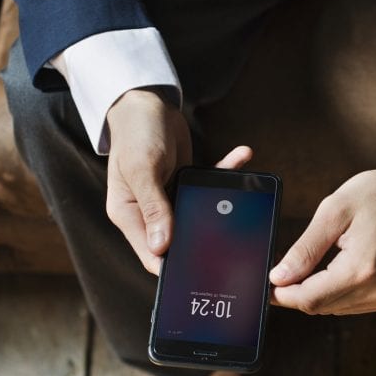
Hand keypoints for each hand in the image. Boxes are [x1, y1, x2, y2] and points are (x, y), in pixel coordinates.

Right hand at [105, 89, 251, 273]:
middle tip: (239, 243)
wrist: (144, 102)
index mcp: (129, 215)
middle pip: (179, 241)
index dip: (175, 268)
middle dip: (207, 242)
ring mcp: (168, 200)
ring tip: (247, 193)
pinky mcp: (185, 184)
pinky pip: (209, 187)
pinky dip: (226, 173)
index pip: (152, 256)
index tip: (203, 274)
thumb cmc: (135, 133)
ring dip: (222, 204)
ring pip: (199, 215)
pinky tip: (243, 156)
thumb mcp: (143, 169)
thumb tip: (162, 248)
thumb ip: (153, 207)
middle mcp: (148, 213)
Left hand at [270, 151, 375, 314]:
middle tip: (287, 265)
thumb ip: (305, 249)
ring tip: (319, 258)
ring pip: (333, 307)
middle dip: (298, 290)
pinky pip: (350, 303)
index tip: (269, 280)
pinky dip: (336, 289)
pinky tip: (338, 264)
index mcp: (362, 269)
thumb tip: (278, 276)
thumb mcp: (335, 211)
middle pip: (319, 306)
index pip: (309, 299)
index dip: (282, 293)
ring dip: (317, 290)